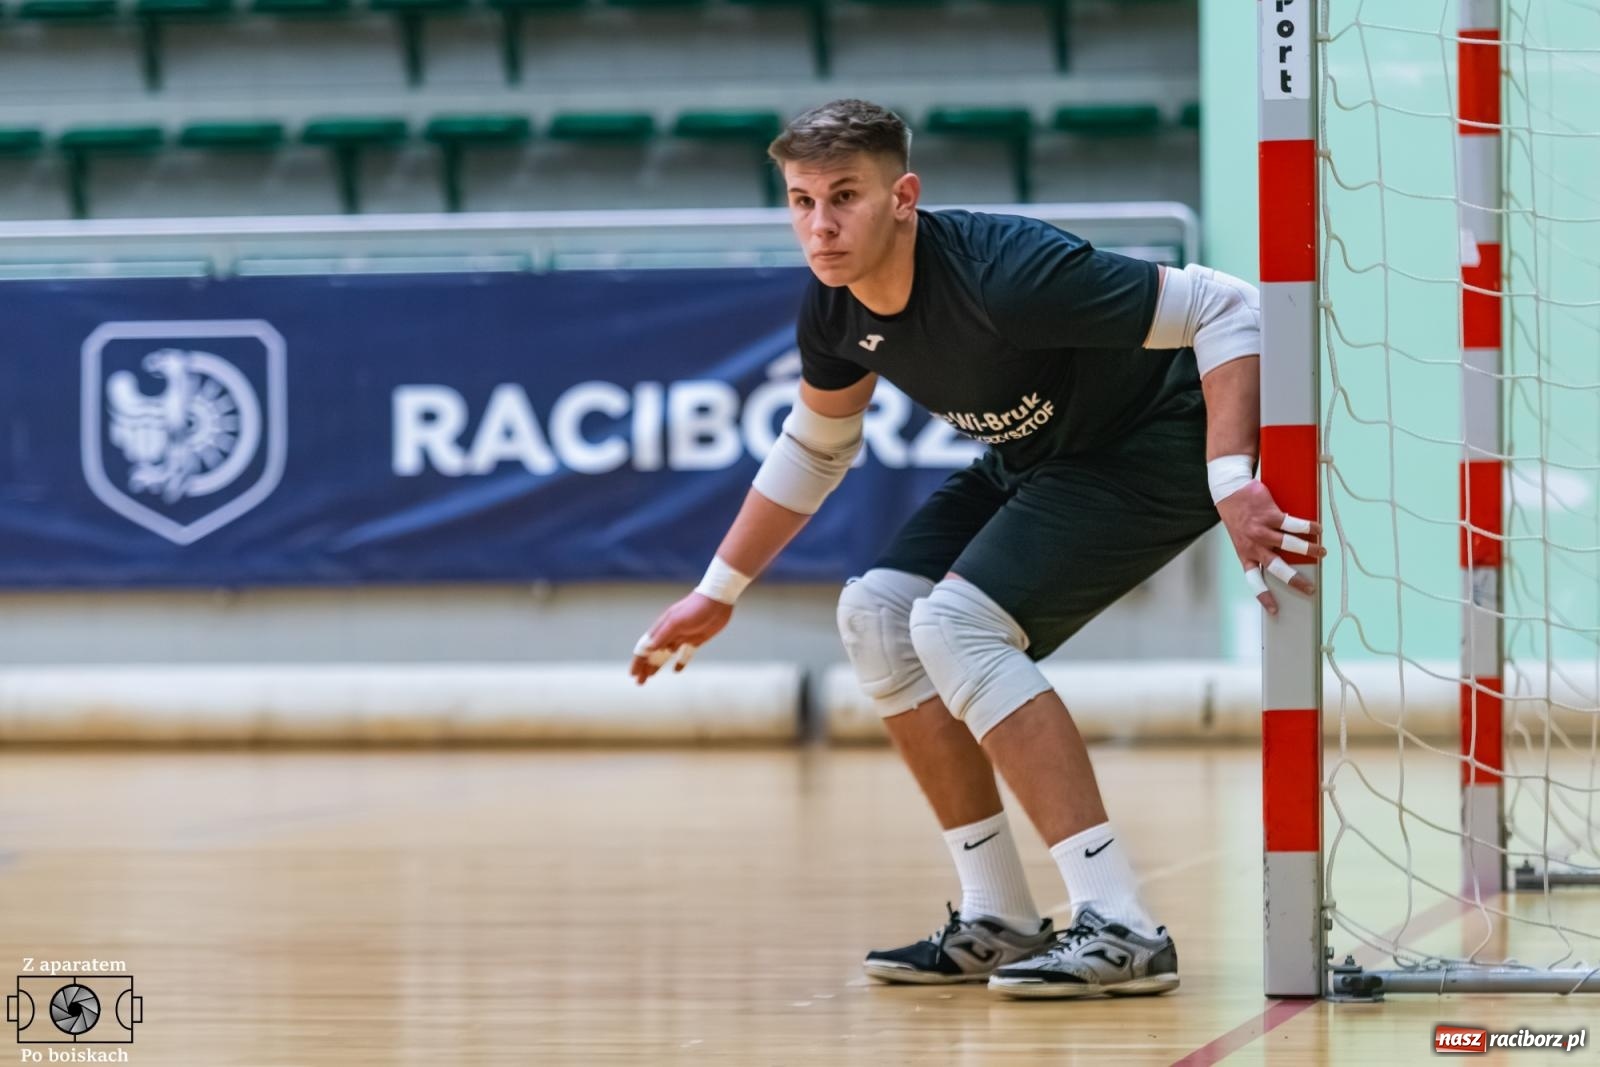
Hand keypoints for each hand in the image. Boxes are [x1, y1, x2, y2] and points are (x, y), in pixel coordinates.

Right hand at [629, 592, 733, 684]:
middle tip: (639, 682)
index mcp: (662, 628)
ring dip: (657, 666)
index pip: (645, 647)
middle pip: (653, 654)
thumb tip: (647, 649)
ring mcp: (682, 637)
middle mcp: (669, 633)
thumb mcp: (677, 622)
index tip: (632, 674)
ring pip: (666, 655)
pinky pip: (685, 654)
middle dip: (645, 667)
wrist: (717, 600)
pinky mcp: (696, 639)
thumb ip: (662, 635)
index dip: (638, 661)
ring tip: (650, 677)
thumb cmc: (695, 608)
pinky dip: (680, 662)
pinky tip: (676, 670)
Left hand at [1215, 480, 1327, 616]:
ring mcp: (1261, 530)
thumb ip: (1259, 549)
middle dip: (1295, 579)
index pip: (1253, 580)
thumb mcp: (1243, 538)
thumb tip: (1286, 558)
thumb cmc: (1239, 516)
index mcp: (1245, 554)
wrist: (1229, 491)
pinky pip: (1293, 524)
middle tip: (1310, 588)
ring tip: (1322, 552)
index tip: (1275, 611)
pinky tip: (1317, 528)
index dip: (1264, 596)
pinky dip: (1308, 527)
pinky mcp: (1269, 514)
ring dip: (1309, 549)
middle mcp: (1253, 545)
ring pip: (1290, 545)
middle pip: (1276, 568)